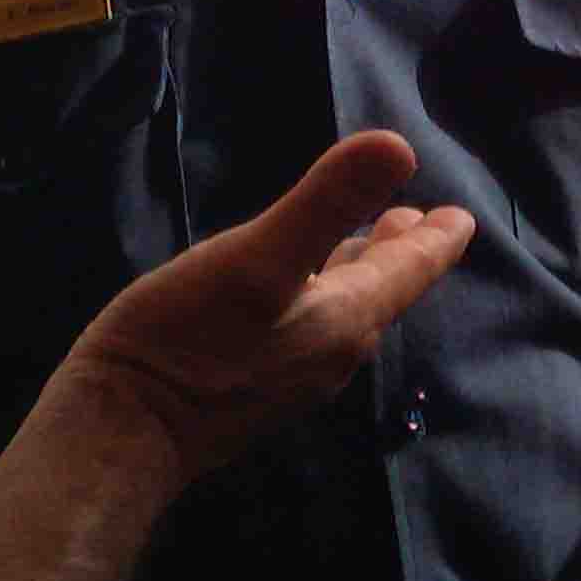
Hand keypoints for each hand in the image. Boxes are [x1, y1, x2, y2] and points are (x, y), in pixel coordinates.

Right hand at [55, 131, 474, 486]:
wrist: (119, 434)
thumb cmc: (188, 340)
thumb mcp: (258, 257)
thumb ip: (327, 203)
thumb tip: (400, 146)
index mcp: (344, 318)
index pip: (408, 271)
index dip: (435, 240)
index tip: (461, 217)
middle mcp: (329, 352)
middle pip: (381, 292)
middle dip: (401, 254)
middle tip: (419, 219)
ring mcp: (289, 375)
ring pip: (344, 313)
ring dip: (361, 273)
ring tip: (368, 244)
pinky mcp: (251, 386)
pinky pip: (307, 330)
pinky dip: (321, 295)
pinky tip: (297, 289)